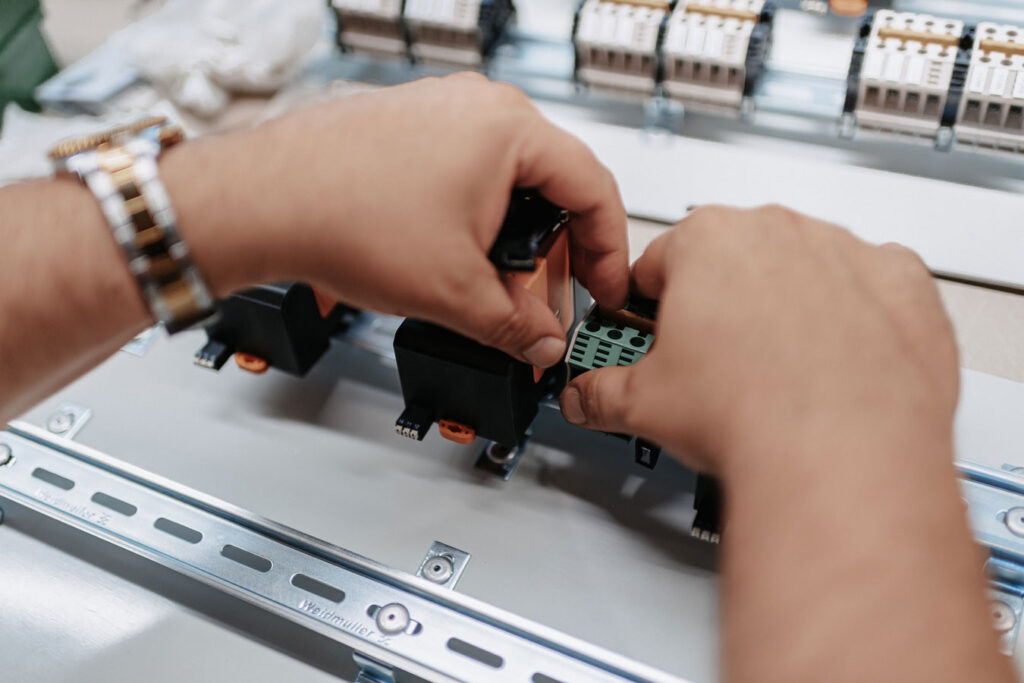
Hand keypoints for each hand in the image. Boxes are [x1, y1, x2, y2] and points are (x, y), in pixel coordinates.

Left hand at [162, 73, 628, 367]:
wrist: (260, 201)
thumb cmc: (342, 217)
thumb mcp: (454, 292)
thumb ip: (516, 325)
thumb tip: (542, 344)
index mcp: (509, 128)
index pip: (594, 189)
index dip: (610, 251)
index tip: (605, 289)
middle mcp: (478, 105)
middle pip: (552, 182)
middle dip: (555, 250)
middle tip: (547, 298)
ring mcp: (439, 110)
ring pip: (506, 179)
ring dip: (512, 237)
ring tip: (493, 286)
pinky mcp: (408, 126)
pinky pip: (466, 171)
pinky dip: (475, 217)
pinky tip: (454, 256)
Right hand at [559, 204, 958, 472]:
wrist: (842, 457)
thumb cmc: (750, 416)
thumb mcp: (641, 405)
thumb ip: (599, 392)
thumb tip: (584, 398)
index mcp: (706, 239)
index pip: (657, 263)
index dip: (649, 306)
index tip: (656, 335)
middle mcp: (778, 230)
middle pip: (732, 261)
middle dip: (719, 305)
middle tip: (714, 365)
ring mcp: (845, 252)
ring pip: (802, 270)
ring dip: (786, 307)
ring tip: (777, 372)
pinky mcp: (902, 284)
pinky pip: (871, 287)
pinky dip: (856, 316)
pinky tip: (836, 361)